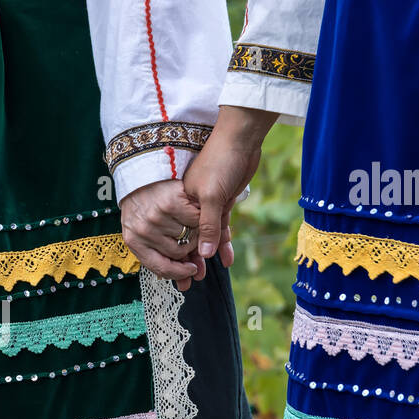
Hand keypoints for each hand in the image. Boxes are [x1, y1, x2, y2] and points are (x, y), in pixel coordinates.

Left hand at [120, 178, 205, 290]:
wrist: (142, 172)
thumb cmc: (147, 206)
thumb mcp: (146, 230)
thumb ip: (165, 255)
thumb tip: (184, 285)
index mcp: (134, 241)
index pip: (159, 267)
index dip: (179, 273)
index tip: (193, 271)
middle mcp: (142, 230)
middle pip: (178, 253)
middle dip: (191, 251)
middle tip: (198, 243)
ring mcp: (155, 217)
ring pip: (188, 238)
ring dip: (197, 233)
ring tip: (196, 224)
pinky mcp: (170, 202)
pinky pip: (195, 220)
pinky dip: (201, 217)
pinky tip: (198, 210)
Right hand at [183, 105, 278, 266]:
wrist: (242, 139)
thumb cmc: (220, 161)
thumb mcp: (212, 196)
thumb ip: (208, 225)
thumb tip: (203, 253)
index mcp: (176, 202)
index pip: (176, 235)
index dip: (178, 255)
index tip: (183, 273)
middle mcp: (187, 206)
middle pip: (186, 239)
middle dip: (188, 261)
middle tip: (191, 280)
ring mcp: (204, 206)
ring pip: (204, 236)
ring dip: (207, 255)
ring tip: (203, 275)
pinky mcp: (221, 204)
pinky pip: (220, 229)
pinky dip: (224, 243)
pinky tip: (227, 259)